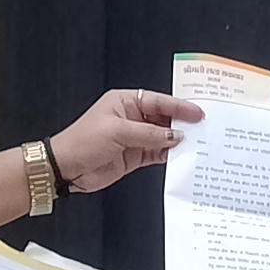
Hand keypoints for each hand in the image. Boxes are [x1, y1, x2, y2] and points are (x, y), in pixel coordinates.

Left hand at [46, 89, 203, 193]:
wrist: (66, 168)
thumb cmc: (82, 141)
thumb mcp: (117, 132)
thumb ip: (149, 135)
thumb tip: (175, 137)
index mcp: (125, 102)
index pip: (158, 101)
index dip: (179, 106)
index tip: (197, 112)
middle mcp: (132, 117)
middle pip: (164, 119)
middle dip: (182, 124)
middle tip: (204, 128)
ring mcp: (134, 137)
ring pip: (163, 137)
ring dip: (178, 141)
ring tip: (198, 144)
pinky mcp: (134, 156)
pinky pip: (157, 153)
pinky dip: (169, 155)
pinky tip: (182, 157)